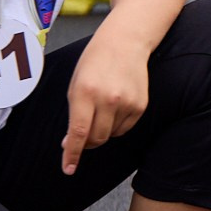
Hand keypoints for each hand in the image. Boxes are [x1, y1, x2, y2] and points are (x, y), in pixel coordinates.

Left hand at [61, 29, 149, 174]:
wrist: (125, 42)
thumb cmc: (95, 62)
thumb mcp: (75, 84)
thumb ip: (74, 113)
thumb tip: (72, 141)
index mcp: (85, 92)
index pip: (78, 133)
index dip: (72, 154)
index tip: (69, 169)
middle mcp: (107, 99)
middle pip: (96, 138)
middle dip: (87, 143)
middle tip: (82, 136)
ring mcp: (126, 102)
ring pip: (111, 134)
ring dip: (102, 130)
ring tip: (102, 108)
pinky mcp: (140, 105)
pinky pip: (125, 128)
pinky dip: (116, 125)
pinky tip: (115, 107)